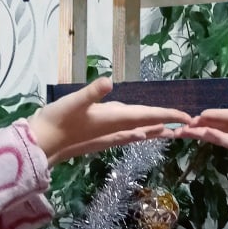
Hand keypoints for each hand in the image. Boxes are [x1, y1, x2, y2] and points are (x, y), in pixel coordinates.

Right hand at [28, 77, 191, 163]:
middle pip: (147, 125)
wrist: (39, 146)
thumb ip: (91, 93)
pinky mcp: (97, 138)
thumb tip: (109, 81)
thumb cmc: (55, 122)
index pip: (147, 116)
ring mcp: (106, 136)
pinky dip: (136, 133)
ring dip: (154, 130)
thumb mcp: (72, 102)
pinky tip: (137, 135)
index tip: (187, 117)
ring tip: (170, 131)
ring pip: (137, 131)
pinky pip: (124, 135)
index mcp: (113, 120)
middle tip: (188, 125)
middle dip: (167, 123)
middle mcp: (114, 130)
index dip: (168, 115)